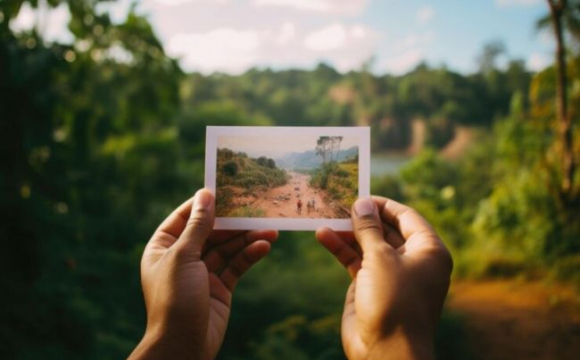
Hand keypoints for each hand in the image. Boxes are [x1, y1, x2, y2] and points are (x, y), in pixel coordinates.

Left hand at [128, 189, 277, 359]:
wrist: (182, 346)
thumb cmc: (174, 298)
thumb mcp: (183, 256)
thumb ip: (198, 225)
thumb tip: (205, 194)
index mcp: (163, 248)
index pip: (184, 218)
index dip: (203, 204)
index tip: (225, 190)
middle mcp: (182, 259)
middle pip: (210, 232)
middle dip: (233, 223)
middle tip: (256, 210)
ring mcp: (201, 274)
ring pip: (227, 249)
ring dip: (247, 239)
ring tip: (271, 230)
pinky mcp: (219, 288)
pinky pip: (235, 266)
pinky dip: (249, 255)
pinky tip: (264, 246)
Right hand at [316, 197, 451, 359]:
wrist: (386, 352)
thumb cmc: (394, 301)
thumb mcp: (381, 258)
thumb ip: (369, 228)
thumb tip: (361, 202)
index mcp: (428, 250)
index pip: (406, 216)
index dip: (383, 204)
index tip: (360, 194)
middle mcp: (412, 259)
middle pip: (385, 228)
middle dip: (362, 217)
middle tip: (338, 203)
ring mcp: (390, 273)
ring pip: (368, 244)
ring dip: (348, 231)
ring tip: (326, 216)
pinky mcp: (371, 285)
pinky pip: (356, 260)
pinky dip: (341, 249)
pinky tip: (323, 236)